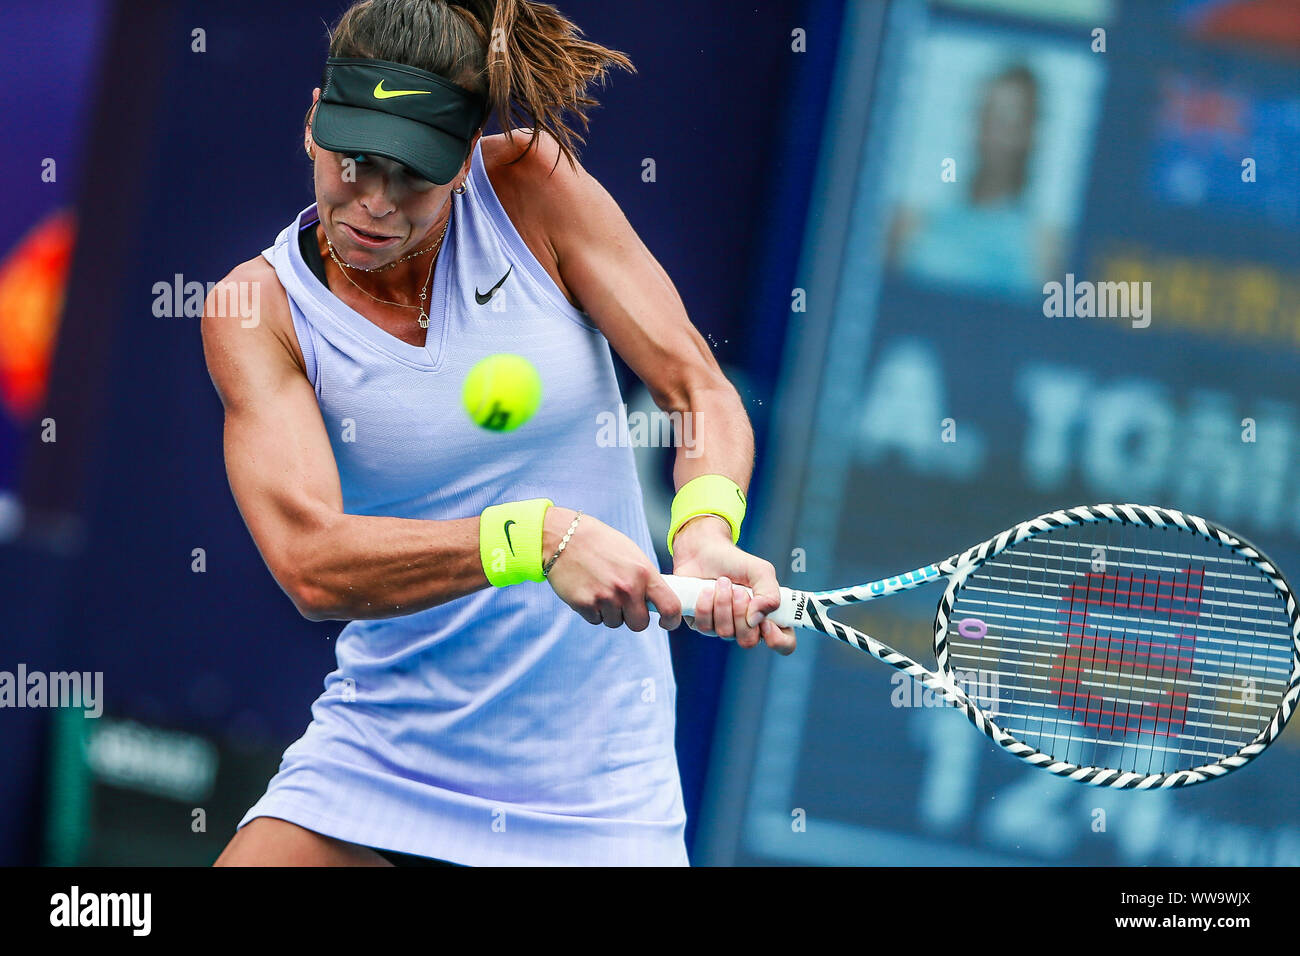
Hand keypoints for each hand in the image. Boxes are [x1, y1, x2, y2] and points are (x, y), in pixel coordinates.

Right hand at [543, 507, 682, 631]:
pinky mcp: (585, 605)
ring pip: (615, 623)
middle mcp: (627, 588)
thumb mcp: (632, 554)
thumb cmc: (600, 543)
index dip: (671, 620)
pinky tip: (588, 590)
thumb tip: (657, 600)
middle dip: (633, 618)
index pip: (670, 606)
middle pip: (639, 624)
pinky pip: (596, 620)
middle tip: (624, 603)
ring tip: (600, 588)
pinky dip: (593, 610)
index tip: (666, 622)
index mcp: (644, 572)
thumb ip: (645, 578)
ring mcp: (605, 598)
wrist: (564, 536)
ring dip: (610, 612)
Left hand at [670, 516, 795, 654]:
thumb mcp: (761, 571)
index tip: (766, 622)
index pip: (784, 643)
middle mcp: (748, 626)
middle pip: (748, 641)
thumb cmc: (736, 562)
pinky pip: (704, 627)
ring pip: (725, 633)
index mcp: (769, 616)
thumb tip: (757, 618)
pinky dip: (706, 605)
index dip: (777, 639)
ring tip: (722, 582)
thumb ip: (769, 594)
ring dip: (723, 604)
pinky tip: (706, 590)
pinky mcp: (703, 624)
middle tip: (738, 590)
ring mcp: (725, 627)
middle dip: (741, 613)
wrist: (705, 551)